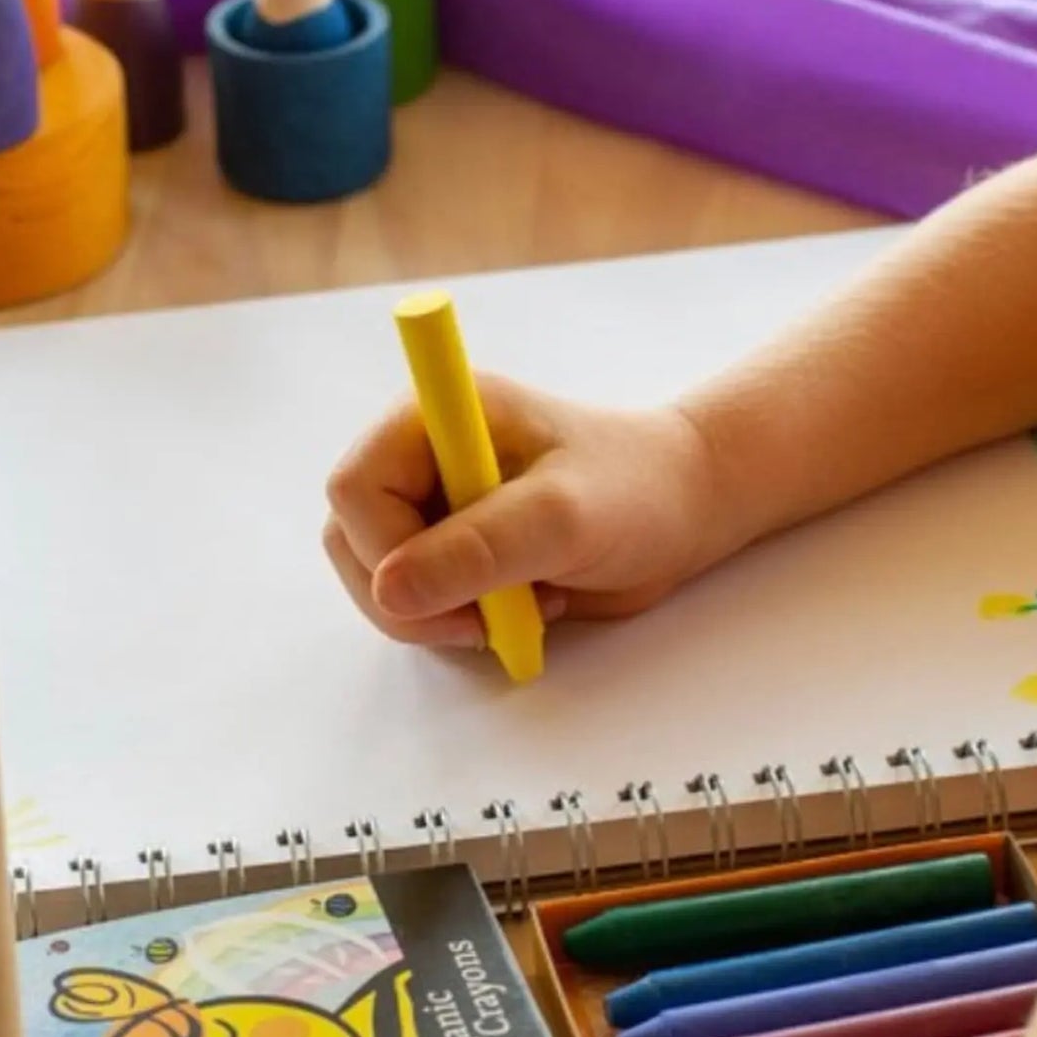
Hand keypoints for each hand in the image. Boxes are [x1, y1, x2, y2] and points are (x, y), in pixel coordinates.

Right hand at [323, 375, 719, 647]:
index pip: (355, 489)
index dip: (387, 551)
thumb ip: (478, 549)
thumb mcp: (561, 519)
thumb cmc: (637, 490)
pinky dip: (459, 621)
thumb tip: (392, 590)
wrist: (685, 510)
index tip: (457, 591)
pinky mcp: (453, 549)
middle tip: (485, 620)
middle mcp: (423, 454)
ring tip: (519, 605)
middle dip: (410, 597)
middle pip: (351, 540)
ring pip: (379, 580)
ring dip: (438, 615)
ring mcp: (435, 504)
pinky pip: (417, 600)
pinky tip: (522, 606)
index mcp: (437, 415)